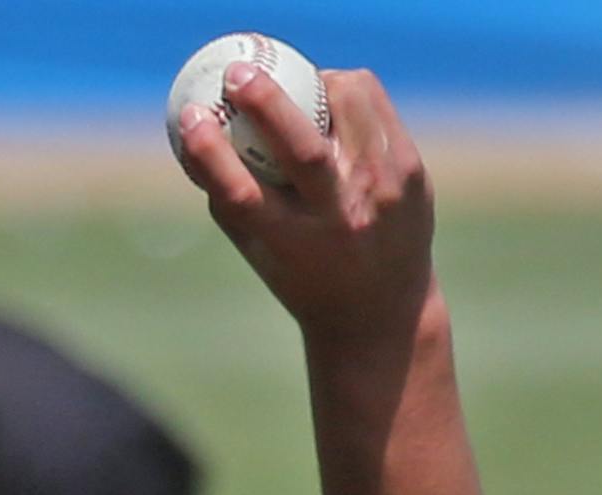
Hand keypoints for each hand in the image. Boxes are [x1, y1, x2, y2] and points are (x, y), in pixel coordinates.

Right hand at [176, 64, 434, 350]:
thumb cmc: (304, 276)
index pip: (242, 196)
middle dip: (264, 102)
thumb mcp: (261, 254)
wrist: (380, 310)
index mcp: (292, 248)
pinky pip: (372, 103)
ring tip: (297, 88)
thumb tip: (194, 138)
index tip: (191, 118)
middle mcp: (339, 219)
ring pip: (348, 104)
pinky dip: (345, 91)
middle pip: (300, 148)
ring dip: (314, 83)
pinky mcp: (410, 170)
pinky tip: (331, 99)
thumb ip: (230, 202)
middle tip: (237, 75)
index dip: (210, 153)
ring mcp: (382, 192)